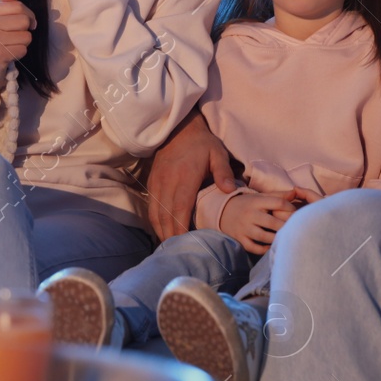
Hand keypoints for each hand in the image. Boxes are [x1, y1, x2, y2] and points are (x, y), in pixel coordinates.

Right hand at [0, 0, 36, 102]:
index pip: (17, 5)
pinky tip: (9, 55)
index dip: (28, 14)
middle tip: (18, 36)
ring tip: (11, 46)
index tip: (27, 22)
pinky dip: (20, 53)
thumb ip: (4, 4)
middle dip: (26, 29)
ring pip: (26, 36)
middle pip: (23, 19)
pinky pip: (23, 49)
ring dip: (23, 43)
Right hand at [146, 112, 235, 239]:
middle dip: (171, 235)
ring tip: (169, 247)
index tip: (185, 243)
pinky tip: (162, 231)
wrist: (177, 128)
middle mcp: (167, 183)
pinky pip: (151, 207)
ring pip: (156, 213)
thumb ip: (223, 171)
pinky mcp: (152, 183)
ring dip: (161, 231)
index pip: (181, 208)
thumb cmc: (201, 142)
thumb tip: (229, 191)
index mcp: (185, 177)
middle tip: (178, 253)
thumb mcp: (217, 152)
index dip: (181, 227)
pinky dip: (156, 222)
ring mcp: (157, 183)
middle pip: (166, 216)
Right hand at [219, 189, 309, 255]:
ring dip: (276, 239)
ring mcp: (244, 228)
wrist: (222, 212)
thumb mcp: (260, 197)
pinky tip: (271, 246)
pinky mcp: (239, 239)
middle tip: (295, 230)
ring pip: (264, 237)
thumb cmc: (248, 204)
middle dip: (286, 226)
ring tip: (285, 239)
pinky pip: (254, 248)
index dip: (290, 208)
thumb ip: (278, 195)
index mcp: (256, 201)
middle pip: (273, 223)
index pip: (278, 203)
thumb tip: (295, 192)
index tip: (296, 213)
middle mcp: (250, 214)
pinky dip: (264, 249)